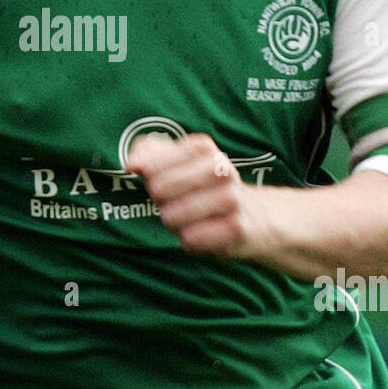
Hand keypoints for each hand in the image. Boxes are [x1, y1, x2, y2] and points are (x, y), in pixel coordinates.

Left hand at [128, 132, 267, 261]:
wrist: (256, 216)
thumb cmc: (204, 187)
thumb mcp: (178, 162)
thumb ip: (147, 154)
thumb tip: (131, 165)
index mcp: (204, 148)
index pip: (151, 165)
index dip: (149, 178)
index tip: (159, 180)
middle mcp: (221, 169)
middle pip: (159, 190)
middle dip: (161, 202)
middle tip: (178, 202)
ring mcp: (231, 198)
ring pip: (172, 217)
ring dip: (175, 223)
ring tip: (190, 218)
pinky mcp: (236, 228)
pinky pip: (191, 239)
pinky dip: (190, 240)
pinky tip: (202, 233)